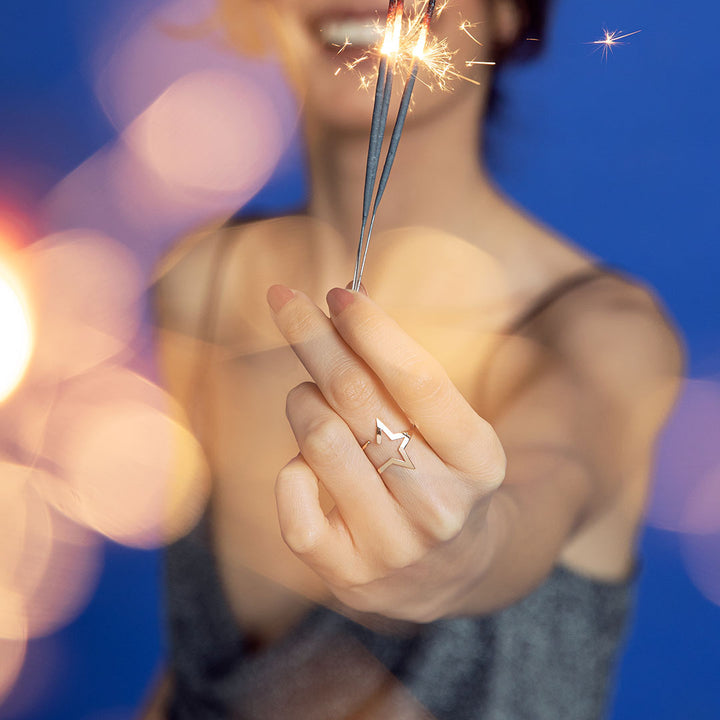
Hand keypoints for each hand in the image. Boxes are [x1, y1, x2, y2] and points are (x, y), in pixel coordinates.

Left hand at [267, 284, 505, 621]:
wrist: (453, 571)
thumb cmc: (440, 474)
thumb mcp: (449, 428)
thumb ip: (402, 379)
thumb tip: (338, 311)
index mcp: (477, 459)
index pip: (418, 380)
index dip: (372, 329)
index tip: (337, 292)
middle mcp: (439, 505)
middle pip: (358, 400)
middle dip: (313, 338)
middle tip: (284, 299)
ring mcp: (393, 546)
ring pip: (320, 440)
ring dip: (303, 401)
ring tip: (311, 397)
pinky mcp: (348, 576)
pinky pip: (293, 501)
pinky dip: (289, 469)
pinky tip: (304, 464)